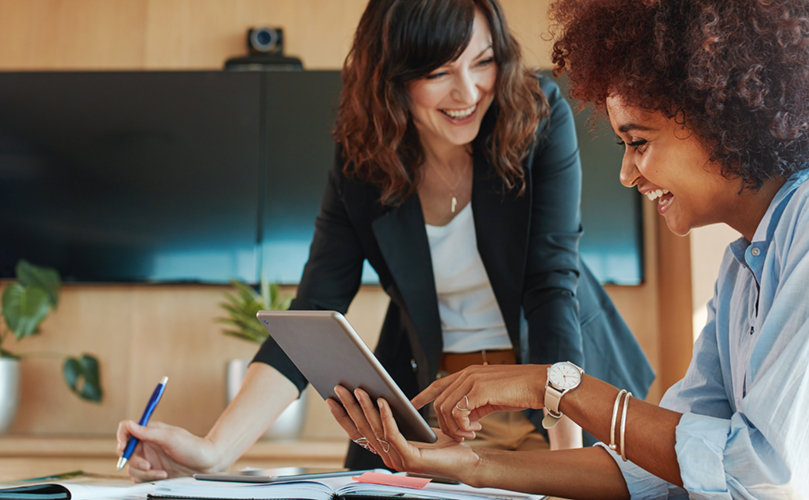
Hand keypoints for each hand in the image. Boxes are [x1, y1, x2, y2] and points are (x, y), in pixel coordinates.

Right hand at [116, 420, 219, 481]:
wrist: (206, 464)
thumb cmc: (192, 447)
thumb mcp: (170, 437)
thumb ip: (148, 432)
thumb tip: (130, 425)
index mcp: (150, 432)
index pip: (126, 430)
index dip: (122, 437)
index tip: (124, 447)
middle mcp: (147, 444)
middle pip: (125, 451)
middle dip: (134, 460)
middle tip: (146, 465)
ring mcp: (149, 458)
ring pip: (132, 467)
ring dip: (144, 472)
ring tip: (161, 472)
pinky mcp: (152, 472)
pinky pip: (140, 478)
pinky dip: (148, 478)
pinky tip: (163, 475)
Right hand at [326, 386, 481, 479]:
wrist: (466, 460)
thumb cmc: (443, 443)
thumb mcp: (413, 427)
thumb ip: (395, 418)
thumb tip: (378, 395)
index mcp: (386, 450)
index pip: (357, 433)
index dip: (343, 416)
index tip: (331, 398)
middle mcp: (387, 457)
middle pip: (362, 429)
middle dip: (349, 406)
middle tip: (340, 387)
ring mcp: (397, 459)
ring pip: (376, 430)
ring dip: (365, 407)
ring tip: (360, 389)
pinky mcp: (410, 458)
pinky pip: (393, 433)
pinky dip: (386, 416)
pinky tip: (383, 401)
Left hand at [411, 364, 546, 441]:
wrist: (539, 384)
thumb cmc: (519, 391)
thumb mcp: (491, 397)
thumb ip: (474, 404)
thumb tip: (464, 419)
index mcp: (468, 373)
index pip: (438, 384)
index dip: (423, 395)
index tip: (413, 404)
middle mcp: (467, 374)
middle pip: (439, 402)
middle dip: (446, 424)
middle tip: (462, 435)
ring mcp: (472, 380)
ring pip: (446, 409)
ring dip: (455, 428)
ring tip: (471, 434)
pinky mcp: (479, 389)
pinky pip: (458, 412)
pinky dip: (463, 426)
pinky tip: (476, 429)